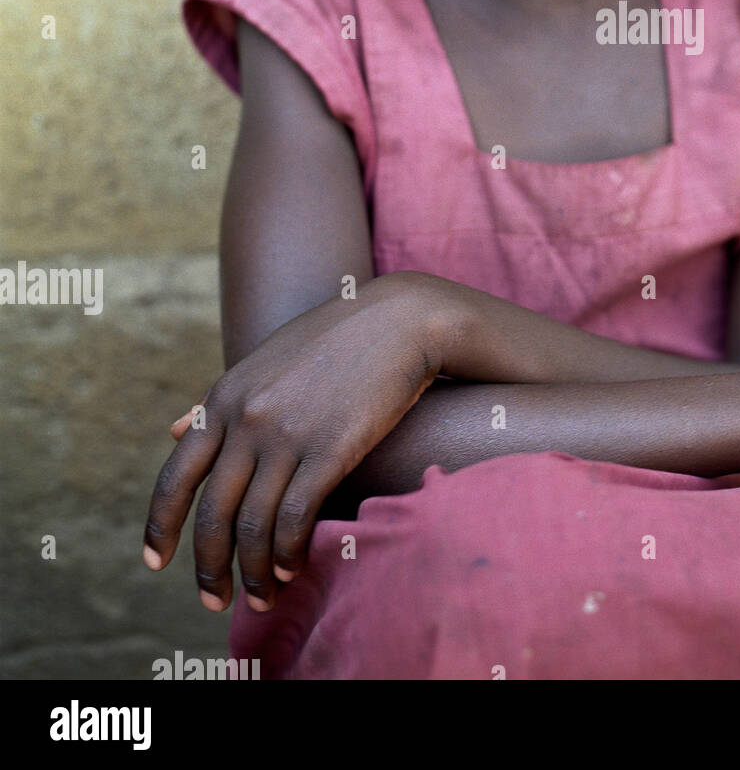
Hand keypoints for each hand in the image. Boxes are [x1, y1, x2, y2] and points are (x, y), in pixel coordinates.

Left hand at [143, 272, 445, 612]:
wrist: (402, 319)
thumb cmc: (337, 339)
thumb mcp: (267, 361)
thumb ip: (221, 400)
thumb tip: (174, 431)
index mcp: (226, 398)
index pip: (177, 476)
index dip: (161, 526)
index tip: (156, 563)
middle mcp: (248, 418)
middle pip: (213, 513)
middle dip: (210, 567)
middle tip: (215, 601)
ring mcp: (287, 435)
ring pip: (253, 525)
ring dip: (254, 572)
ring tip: (263, 595)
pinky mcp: (330, 449)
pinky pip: (296, 518)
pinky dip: (289, 552)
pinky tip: (294, 568)